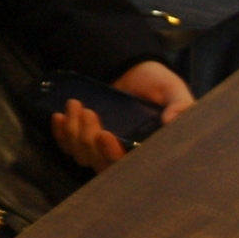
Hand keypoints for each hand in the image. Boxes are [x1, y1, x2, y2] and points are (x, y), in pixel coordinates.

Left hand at [49, 60, 193, 174]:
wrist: (134, 69)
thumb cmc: (157, 84)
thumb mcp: (173, 91)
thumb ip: (180, 105)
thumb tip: (172, 120)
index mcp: (146, 151)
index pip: (127, 167)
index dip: (112, 156)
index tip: (105, 134)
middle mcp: (123, 155)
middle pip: (100, 164)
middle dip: (88, 140)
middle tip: (89, 112)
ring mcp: (102, 148)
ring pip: (82, 155)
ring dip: (73, 132)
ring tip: (75, 104)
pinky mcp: (85, 138)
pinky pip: (67, 145)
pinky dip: (60, 133)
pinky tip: (58, 117)